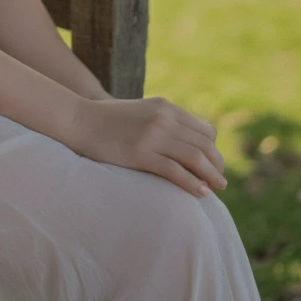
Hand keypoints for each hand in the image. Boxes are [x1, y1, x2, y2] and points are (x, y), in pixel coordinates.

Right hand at [67, 95, 225, 197]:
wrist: (79, 120)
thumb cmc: (109, 119)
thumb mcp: (142, 112)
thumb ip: (163, 121)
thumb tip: (184, 142)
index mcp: (165, 107)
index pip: (205, 130)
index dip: (214, 149)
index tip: (215, 165)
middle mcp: (163, 118)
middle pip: (204, 144)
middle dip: (217, 164)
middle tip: (221, 181)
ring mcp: (152, 135)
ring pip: (195, 157)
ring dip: (212, 175)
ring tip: (217, 189)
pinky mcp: (141, 153)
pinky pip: (175, 170)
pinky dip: (193, 183)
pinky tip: (201, 193)